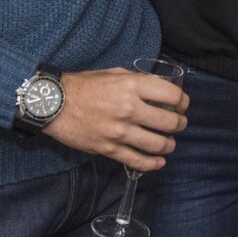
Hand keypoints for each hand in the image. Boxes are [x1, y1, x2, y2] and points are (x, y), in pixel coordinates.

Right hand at [43, 68, 188, 171]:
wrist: (54, 103)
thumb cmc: (83, 85)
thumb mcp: (114, 73)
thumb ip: (136, 80)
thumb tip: (156, 87)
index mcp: (132, 86)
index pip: (172, 95)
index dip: (183, 101)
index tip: (182, 104)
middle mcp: (129, 109)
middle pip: (169, 121)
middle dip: (180, 124)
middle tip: (180, 124)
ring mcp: (119, 131)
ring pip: (158, 144)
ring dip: (170, 144)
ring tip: (170, 142)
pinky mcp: (109, 149)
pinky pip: (137, 161)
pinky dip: (153, 163)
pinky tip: (159, 161)